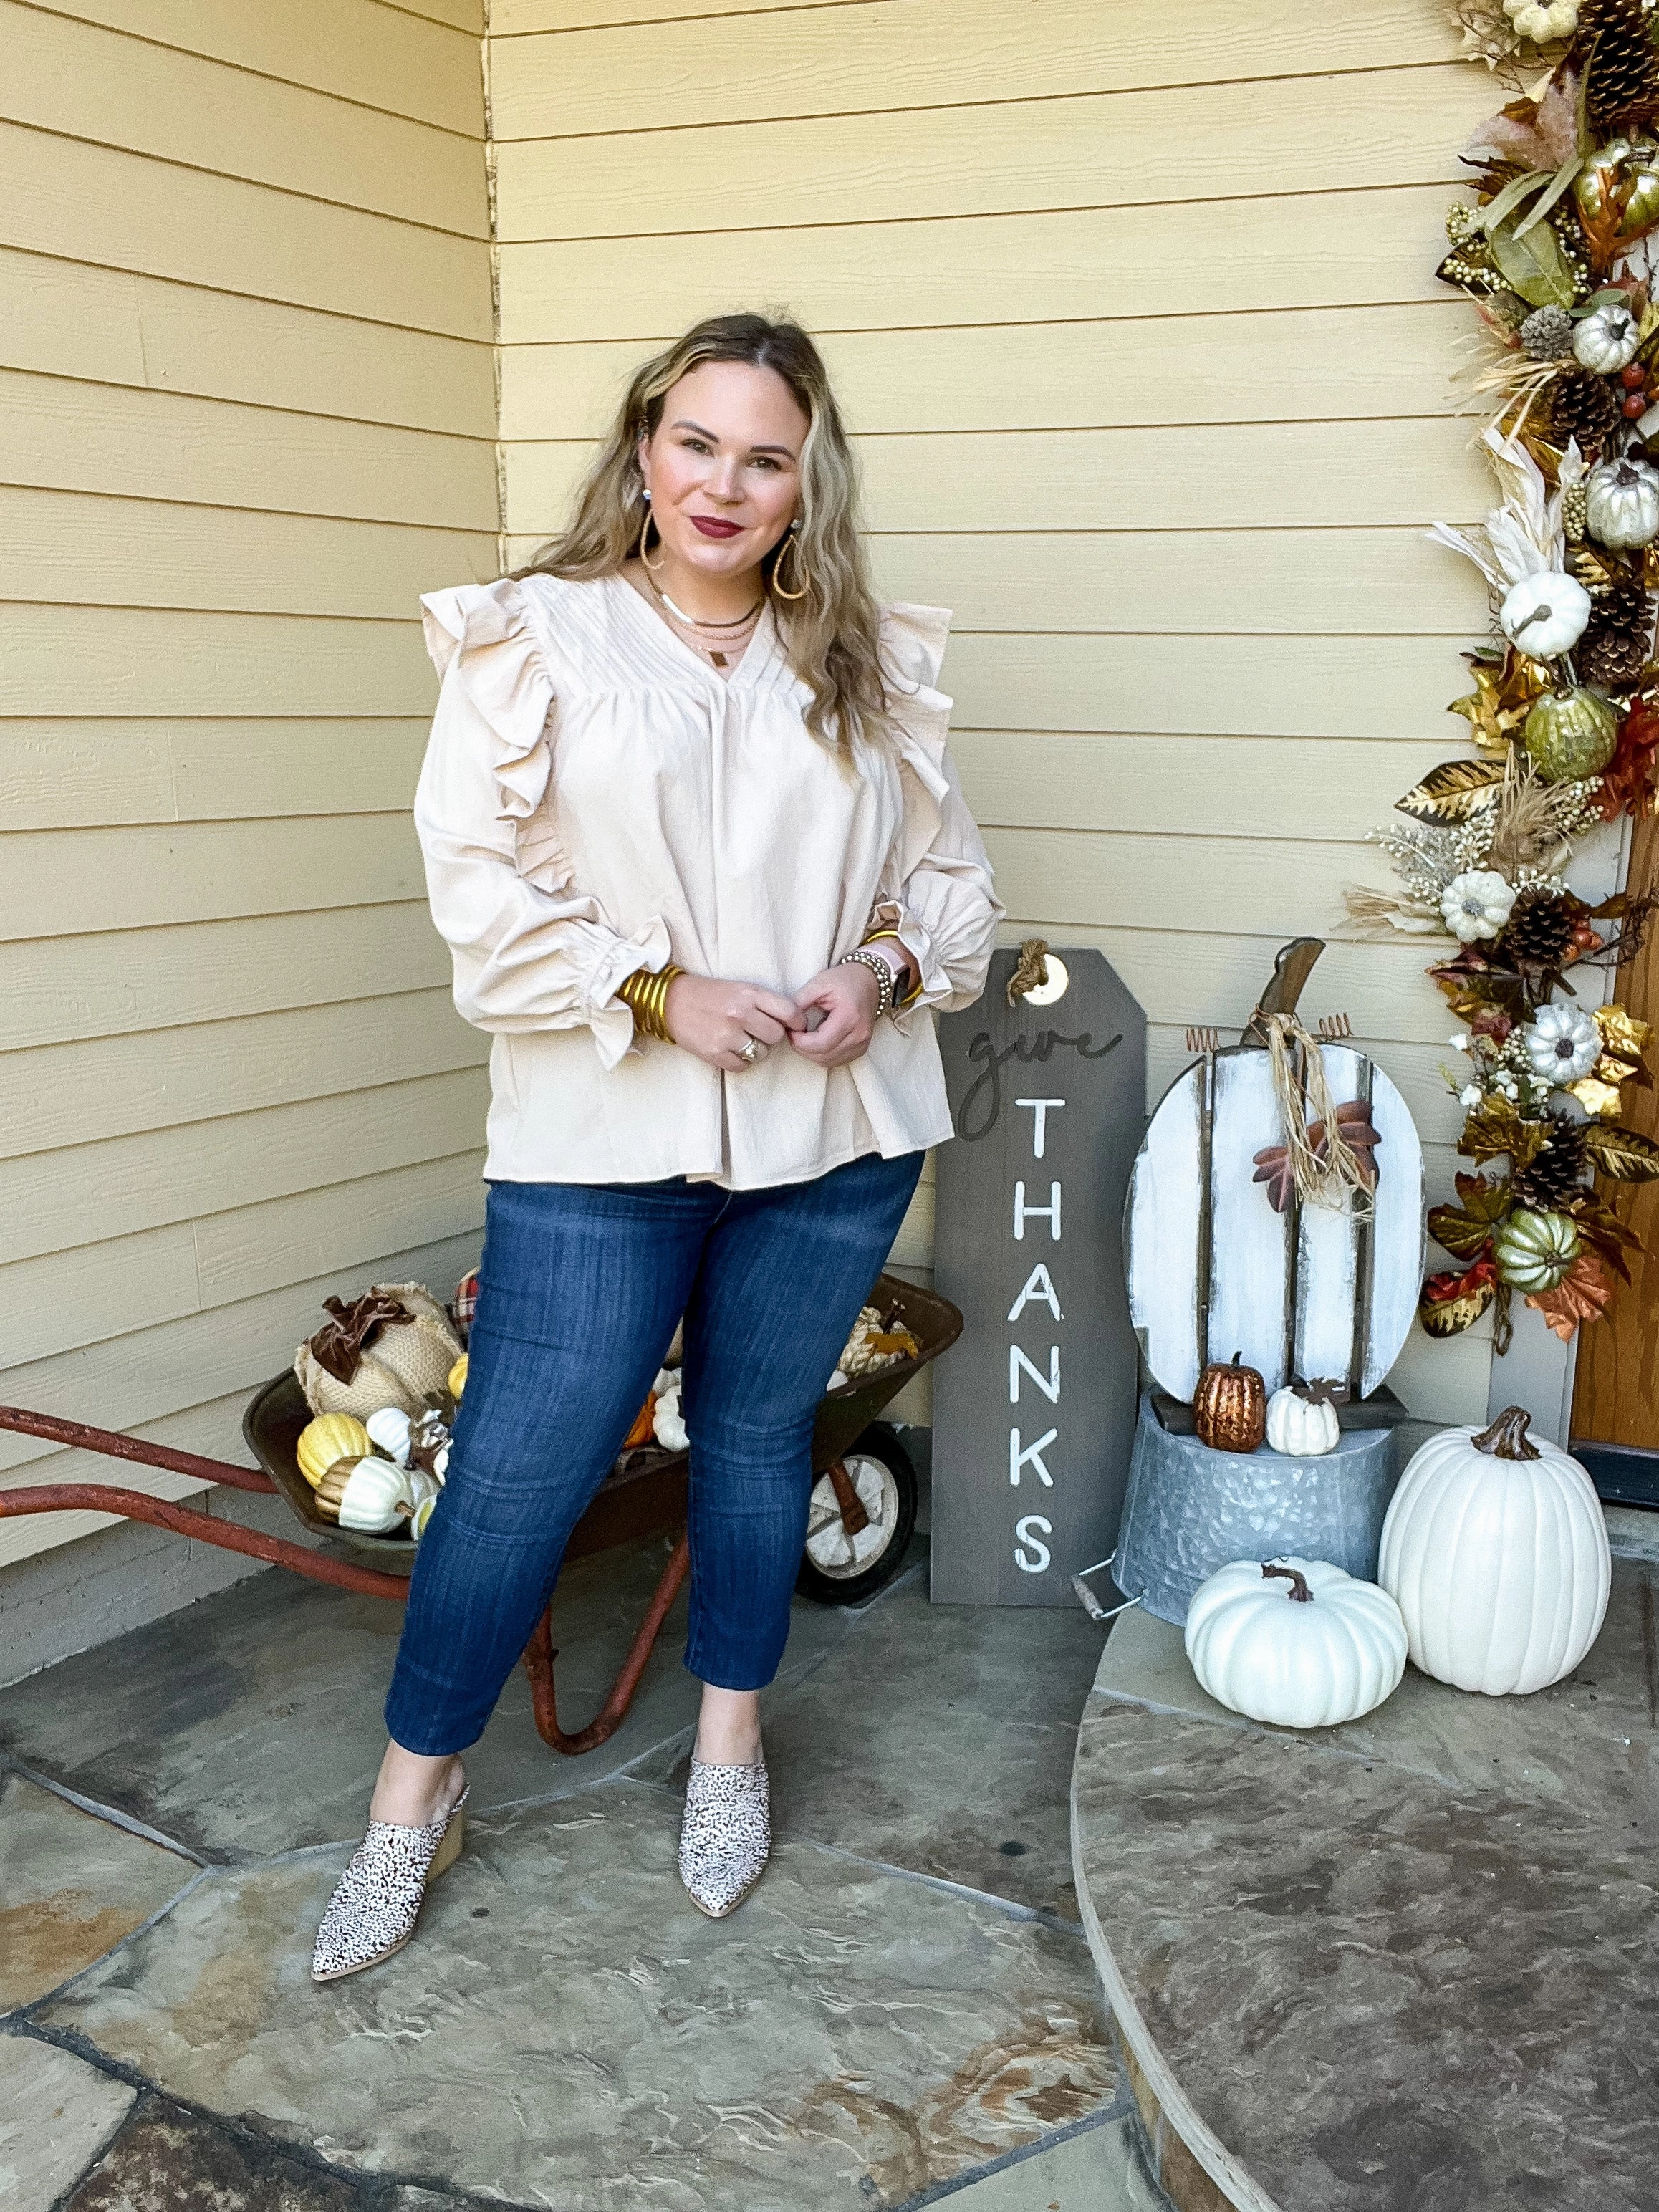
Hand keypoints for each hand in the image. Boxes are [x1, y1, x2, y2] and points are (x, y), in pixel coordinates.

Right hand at [663, 973, 806, 1071]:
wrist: (672, 1002)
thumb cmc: (711, 995)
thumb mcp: (740, 988)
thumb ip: (766, 1003)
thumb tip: (793, 1022)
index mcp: (749, 994)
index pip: (789, 1011)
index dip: (797, 1021)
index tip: (795, 1026)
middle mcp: (739, 1013)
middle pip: (776, 1035)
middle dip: (771, 1035)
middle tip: (757, 1031)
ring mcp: (727, 1035)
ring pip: (761, 1053)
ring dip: (755, 1049)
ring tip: (741, 1039)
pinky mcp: (714, 1053)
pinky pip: (743, 1066)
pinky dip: (739, 1061)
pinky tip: (729, 1049)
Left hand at [788, 962, 881, 1068]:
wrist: (870, 981)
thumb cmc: (845, 979)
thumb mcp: (820, 983)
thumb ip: (800, 1000)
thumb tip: (785, 1018)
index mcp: (850, 1016)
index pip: (821, 1043)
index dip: (801, 1042)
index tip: (791, 1031)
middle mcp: (860, 1034)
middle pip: (824, 1055)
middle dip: (803, 1049)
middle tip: (793, 1034)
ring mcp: (862, 1043)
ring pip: (829, 1061)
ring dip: (811, 1054)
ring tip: (804, 1038)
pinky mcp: (861, 1048)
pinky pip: (837, 1061)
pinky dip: (823, 1055)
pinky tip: (816, 1042)